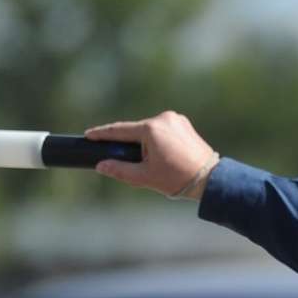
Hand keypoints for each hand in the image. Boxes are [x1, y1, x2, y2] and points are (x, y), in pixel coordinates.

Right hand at [86, 111, 218, 198]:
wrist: (209, 178)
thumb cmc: (177, 178)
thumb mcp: (144, 177)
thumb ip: (119, 170)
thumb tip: (101, 166)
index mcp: (152, 129)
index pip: (120, 130)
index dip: (102, 133)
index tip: (89, 134)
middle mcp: (164, 118)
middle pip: (137, 131)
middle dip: (130, 145)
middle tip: (132, 163)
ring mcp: (176, 119)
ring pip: (150, 131)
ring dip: (146, 143)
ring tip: (156, 165)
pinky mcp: (184, 124)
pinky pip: (163, 130)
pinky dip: (158, 141)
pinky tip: (164, 157)